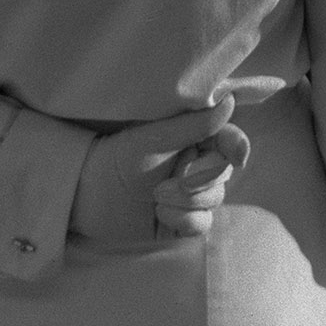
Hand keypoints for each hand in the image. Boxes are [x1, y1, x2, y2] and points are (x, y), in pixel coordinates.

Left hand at [73, 94, 247, 250]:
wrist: (88, 196)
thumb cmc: (118, 157)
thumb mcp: (155, 138)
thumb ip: (194, 124)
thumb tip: (229, 101)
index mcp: (191, 139)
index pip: (226, 140)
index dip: (236, 146)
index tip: (237, 155)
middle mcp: (195, 166)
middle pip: (223, 174)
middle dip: (200, 181)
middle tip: (172, 182)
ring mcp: (190, 196)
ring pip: (214, 201)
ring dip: (187, 202)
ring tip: (157, 197)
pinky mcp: (182, 222)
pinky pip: (201, 224)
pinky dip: (183, 220)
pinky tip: (160, 215)